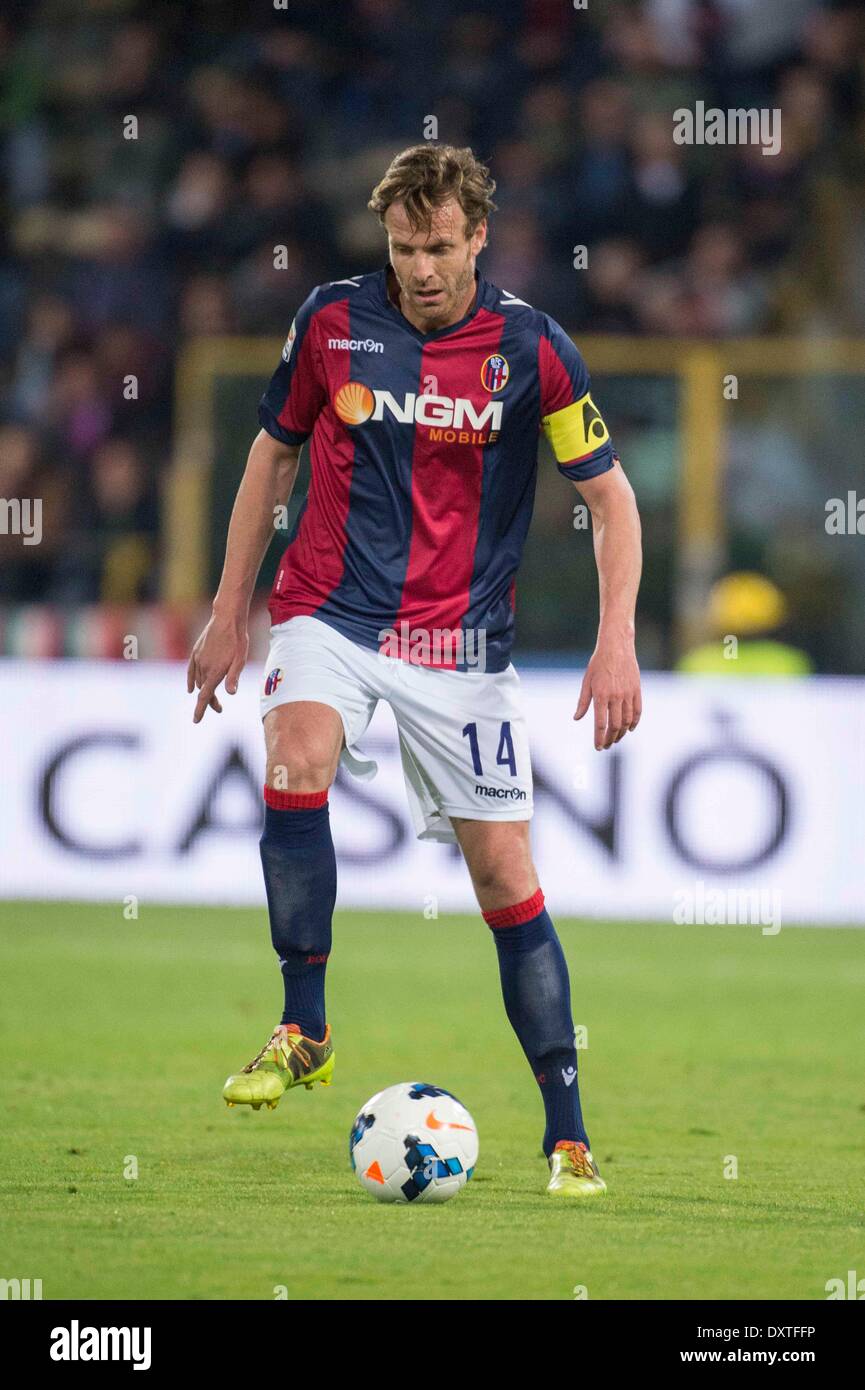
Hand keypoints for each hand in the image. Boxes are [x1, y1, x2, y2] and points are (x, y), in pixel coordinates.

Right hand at [187, 612, 248, 722]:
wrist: (227, 618)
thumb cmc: (237, 639)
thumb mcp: (240, 659)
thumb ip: (233, 677)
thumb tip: (230, 693)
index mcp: (214, 672)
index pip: (204, 697)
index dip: (200, 710)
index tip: (196, 721)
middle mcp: (203, 668)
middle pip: (203, 691)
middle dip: (209, 702)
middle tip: (219, 709)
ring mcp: (198, 659)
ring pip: (198, 681)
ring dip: (204, 691)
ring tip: (213, 697)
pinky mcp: (196, 652)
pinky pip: (191, 671)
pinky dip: (191, 681)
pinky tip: (191, 688)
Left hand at [574, 633, 641, 749]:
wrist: (616, 646)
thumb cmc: (598, 663)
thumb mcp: (587, 681)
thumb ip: (583, 702)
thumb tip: (577, 718)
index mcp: (601, 695)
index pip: (600, 724)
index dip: (599, 738)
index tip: (598, 747)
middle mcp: (615, 696)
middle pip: (614, 725)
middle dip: (610, 739)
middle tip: (607, 746)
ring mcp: (628, 694)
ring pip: (627, 720)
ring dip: (621, 733)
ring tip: (616, 739)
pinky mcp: (636, 690)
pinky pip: (637, 711)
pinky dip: (634, 722)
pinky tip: (629, 729)